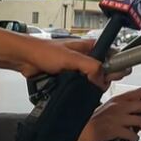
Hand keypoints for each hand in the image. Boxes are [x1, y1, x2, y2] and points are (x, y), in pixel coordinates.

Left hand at [0, 26, 121, 89]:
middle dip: (104, 79)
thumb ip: (91, 67)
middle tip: (98, 84)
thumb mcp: (72, 58)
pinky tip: (80, 93)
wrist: (24, 58)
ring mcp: (78, 68)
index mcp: (91, 47)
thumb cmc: (44, 52)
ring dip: (92, 87)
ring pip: (93, 80)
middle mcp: (87, 57)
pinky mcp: (70, 77)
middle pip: (105, 70)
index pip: (113, 56)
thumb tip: (102, 81)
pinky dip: (81, 90)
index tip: (114, 76)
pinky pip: (81, 86)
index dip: (116, 67)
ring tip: (88, 89)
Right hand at [76, 88, 140, 140]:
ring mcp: (117, 118)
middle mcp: (119, 106)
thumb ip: (124, 104)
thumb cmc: (95, 119)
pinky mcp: (114, 130)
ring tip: (140, 129)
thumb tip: (140, 106)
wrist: (81, 129)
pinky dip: (135, 138)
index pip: (140, 91)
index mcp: (119, 99)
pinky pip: (132, 134)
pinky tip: (132, 138)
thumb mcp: (110, 106)